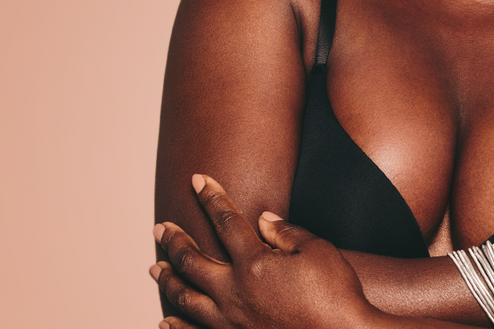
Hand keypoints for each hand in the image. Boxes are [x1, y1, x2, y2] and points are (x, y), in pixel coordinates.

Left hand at [151, 174, 378, 328]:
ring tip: (155, 268)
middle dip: (174, 240)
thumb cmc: (338, 296)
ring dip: (167, 280)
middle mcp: (234, 292)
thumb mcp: (319, 252)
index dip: (211, 197)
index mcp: (253, 263)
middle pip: (192, 260)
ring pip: (186, 299)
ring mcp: (231, 322)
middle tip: (160, 228)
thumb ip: (287, 232)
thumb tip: (262, 219)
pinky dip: (177, 328)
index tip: (198, 180)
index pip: (225, 220)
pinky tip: (166, 322)